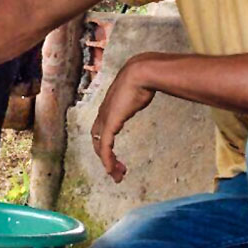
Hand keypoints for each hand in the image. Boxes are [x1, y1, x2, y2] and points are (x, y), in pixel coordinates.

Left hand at [91, 57, 156, 182]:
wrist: (141, 73)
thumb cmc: (144, 78)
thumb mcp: (140, 90)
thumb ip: (140, 94)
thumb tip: (150, 90)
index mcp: (109, 108)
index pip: (101, 131)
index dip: (106, 145)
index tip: (118, 154)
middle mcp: (103, 114)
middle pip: (97, 141)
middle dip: (106, 158)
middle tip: (118, 171)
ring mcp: (105, 119)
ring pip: (100, 147)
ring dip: (108, 163)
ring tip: (118, 175)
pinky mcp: (110, 123)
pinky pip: (105, 147)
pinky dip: (107, 160)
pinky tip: (112, 170)